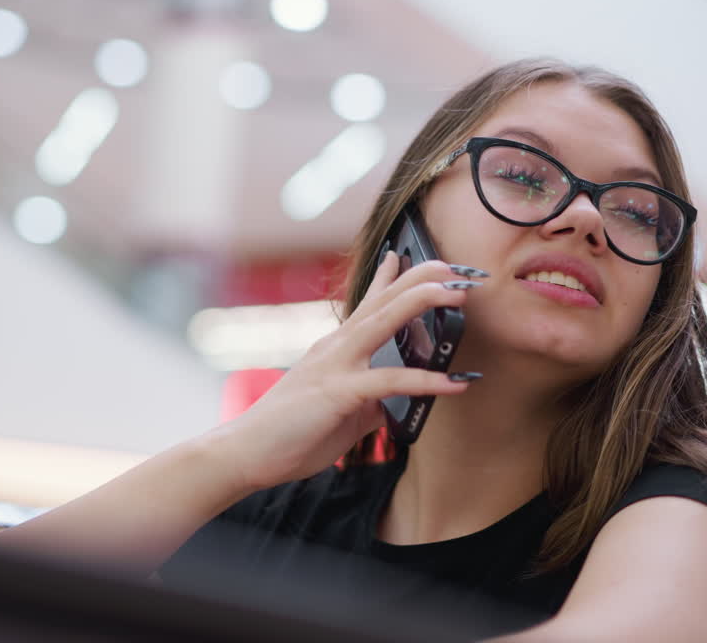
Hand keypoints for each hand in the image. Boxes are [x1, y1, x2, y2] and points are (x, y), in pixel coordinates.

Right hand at [218, 252, 485, 490]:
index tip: (403, 254)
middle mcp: (336, 347)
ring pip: (384, 320)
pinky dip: (425, 380)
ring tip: (459, 293)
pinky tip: (454, 382)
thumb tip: (397, 406)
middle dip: (421, 278)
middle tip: (454, 266)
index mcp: (334, 349)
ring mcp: (336, 365)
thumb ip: (371, 403)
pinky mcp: (339, 392)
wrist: (246, 452)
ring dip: (423, 301)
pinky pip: (390, 381)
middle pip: (383, 300)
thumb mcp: (341, 412)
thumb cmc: (290, 434)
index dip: (387, 277)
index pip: (366, 303)